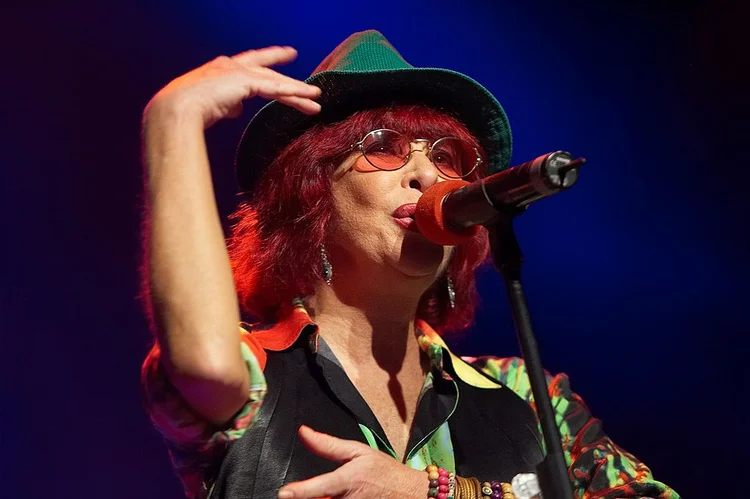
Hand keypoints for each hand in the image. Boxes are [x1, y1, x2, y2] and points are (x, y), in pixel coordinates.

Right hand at [143, 46, 321, 129]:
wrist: (175, 110)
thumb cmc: (185, 112)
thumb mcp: (210, 106)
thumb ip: (226, 105)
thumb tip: (237, 109)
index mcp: (218, 70)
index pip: (247, 65)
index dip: (264, 62)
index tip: (278, 57)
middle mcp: (229, 65)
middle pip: (265, 70)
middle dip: (283, 68)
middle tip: (298, 64)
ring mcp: (238, 72)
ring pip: (275, 81)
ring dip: (297, 91)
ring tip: (316, 98)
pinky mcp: (246, 82)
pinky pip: (276, 88)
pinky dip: (294, 94)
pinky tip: (309, 98)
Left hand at [277, 425, 427, 498]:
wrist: (409, 494)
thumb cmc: (384, 472)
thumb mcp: (358, 451)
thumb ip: (328, 445)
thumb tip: (303, 432)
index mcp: (348, 480)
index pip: (319, 488)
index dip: (300, 492)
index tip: (284, 494)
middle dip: (306, 497)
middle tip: (297, 494)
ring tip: (326, 493)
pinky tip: (340, 497)